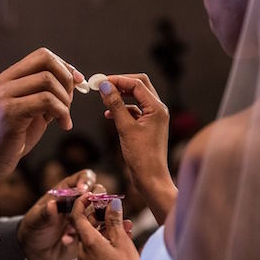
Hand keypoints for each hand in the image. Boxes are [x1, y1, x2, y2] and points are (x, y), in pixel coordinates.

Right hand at [0, 48, 84, 190]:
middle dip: (67, 81)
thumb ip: (46, 94)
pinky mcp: (10, 113)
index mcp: (8, 78)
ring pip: (48, 81)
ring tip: (63, 118)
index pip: (42, 55)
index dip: (65, 66)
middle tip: (69, 102)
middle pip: (47, 62)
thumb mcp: (29, 109)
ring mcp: (5, 96)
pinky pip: (46, 101)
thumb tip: (74, 80)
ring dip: (65, 101)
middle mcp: (4, 83)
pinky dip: (62, 112)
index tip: (77, 82)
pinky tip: (63, 125)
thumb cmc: (10, 137)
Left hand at [17, 169, 101, 259]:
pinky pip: (99, 230)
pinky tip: (73, 240)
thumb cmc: (34, 228)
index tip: (83, 191)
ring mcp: (87, 216)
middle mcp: (80, 200)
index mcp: (67, 190)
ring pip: (102, 211)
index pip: (84, 177)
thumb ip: (45, 213)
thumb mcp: (36, 220)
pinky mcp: (90, 232)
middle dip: (97, 199)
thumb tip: (51, 205)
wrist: (37, 250)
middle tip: (88, 211)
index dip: (86, 181)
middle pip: (99, 191)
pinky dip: (91, 234)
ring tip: (76, 230)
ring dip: (93, 219)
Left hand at [70, 194, 148, 259]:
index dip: (82, 202)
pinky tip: (124, 238)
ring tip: (126, 224)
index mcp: (88, 243)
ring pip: (94, 238)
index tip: (91, 194)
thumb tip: (111, 202)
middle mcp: (83, 253)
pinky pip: (97, 250)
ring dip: (107, 228)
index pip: (77, 216)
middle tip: (113, 207)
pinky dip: (107, 241)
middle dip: (100, 215)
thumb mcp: (122, 241)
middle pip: (86, 227)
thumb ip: (114, 220)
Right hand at [99, 74, 176, 223]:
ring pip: (136, 98)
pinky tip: (109, 115)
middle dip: (121, 84)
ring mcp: (154, 118)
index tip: (100, 82)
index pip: (137, 84)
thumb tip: (105, 86)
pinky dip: (122, 109)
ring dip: (120, 96)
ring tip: (104, 100)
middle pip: (139, 86)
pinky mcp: (148, 126)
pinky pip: (134, 111)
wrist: (151, 178)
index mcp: (157, 108)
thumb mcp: (125, 128)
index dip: (118, 80)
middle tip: (103, 86)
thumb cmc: (142, 156)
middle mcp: (158, 110)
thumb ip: (115, 105)